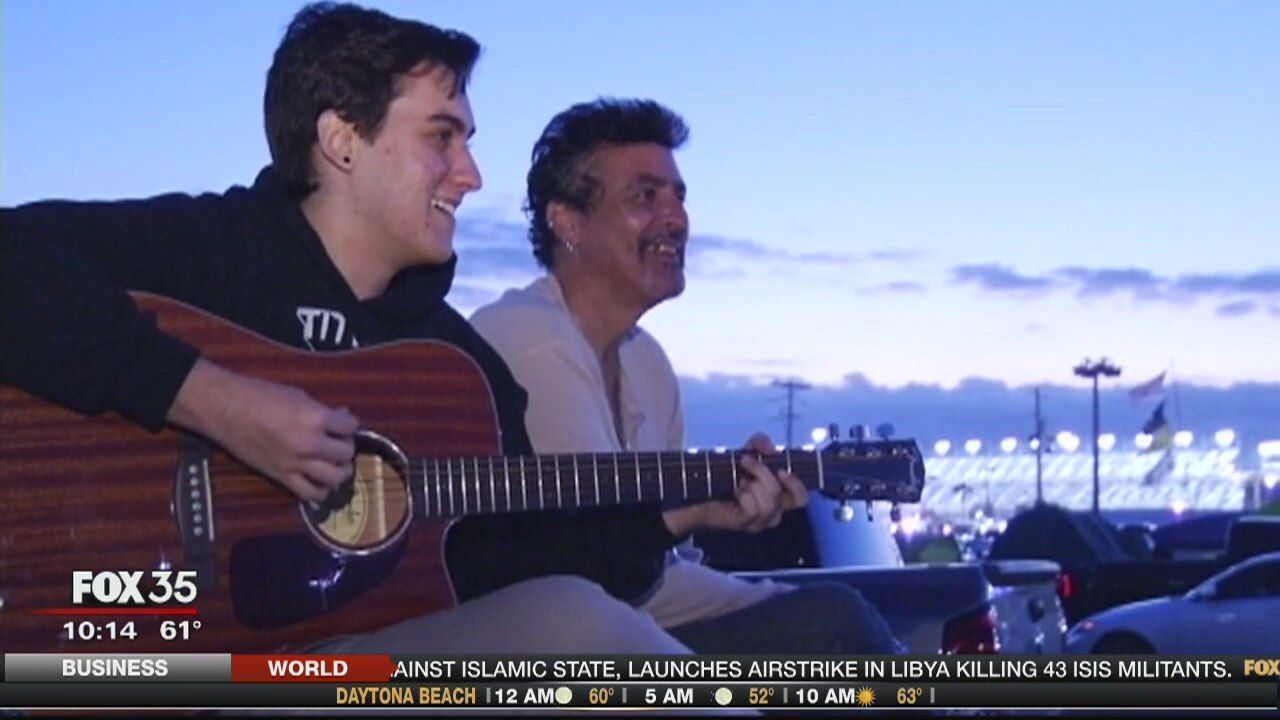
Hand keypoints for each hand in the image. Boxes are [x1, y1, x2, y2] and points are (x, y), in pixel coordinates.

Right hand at [167, 359, 358, 502]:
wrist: (223, 409)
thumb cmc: (259, 394)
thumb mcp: (297, 395)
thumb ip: (322, 410)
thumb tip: (341, 417)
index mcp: (315, 418)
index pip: (350, 427)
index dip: (349, 424)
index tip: (343, 423)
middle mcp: (310, 444)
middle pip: (346, 454)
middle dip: (345, 447)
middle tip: (337, 442)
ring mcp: (296, 464)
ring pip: (334, 478)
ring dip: (339, 470)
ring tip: (333, 463)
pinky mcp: (281, 478)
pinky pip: (310, 494)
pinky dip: (320, 491)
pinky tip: (319, 481)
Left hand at [663, 432, 807, 535]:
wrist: (694, 491)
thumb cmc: (723, 475)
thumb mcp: (744, 454)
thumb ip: (758, 444)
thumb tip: (769, 448)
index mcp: (776, 497)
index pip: (800, 498)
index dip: (796, 484)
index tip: (781, 469)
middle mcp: (770, 513)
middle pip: (786, 500)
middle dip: (766, 474)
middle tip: (746, 462)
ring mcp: (757, 522)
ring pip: (770, 504)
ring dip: (753, 484)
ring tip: (738, 479)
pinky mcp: (742, 523)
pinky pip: (753, 508)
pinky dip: (743, 495)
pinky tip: (734, 491)